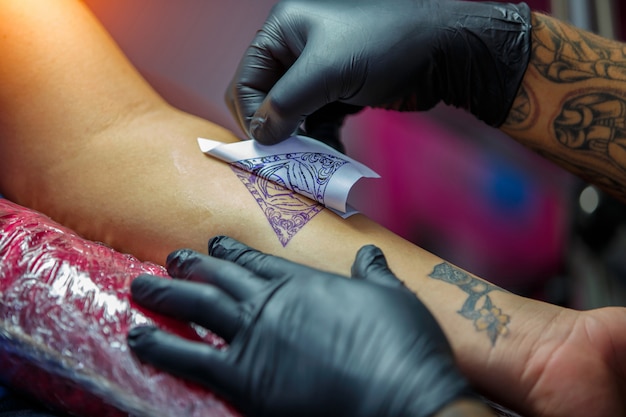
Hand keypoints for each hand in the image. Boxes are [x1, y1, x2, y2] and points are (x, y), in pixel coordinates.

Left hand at [127, 236, 475, 416]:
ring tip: (141, 285)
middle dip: (192, 266)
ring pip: (198, 309)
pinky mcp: (245, 379)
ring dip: (167, 295)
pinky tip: (138, 337)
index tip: (214, 244)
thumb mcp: (392, 296)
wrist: (399, 394)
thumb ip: (373, 273)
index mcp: (304, 283)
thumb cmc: (402, 345)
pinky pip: (191, 360)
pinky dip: (161, 347)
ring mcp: (254, 339)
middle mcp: (272, 304)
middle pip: (220, 278)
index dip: (231, 252)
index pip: (256, 262)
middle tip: (171, 258)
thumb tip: (370, 256)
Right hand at [225, 0, 531, 144]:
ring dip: (299, 138)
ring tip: (312, 159)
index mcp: (285, 28)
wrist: (444, 51)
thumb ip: (285, 103)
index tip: (265, 147)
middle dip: (276, 128)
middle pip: (266, 97)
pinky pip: (316, 119)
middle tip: (287, 157)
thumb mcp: (326, 71)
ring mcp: (319, 69)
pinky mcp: (339, 89)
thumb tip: (260, 135)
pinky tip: (330, 152)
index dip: (250, 114)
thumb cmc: (385, 45)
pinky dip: (320, 137)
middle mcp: (297, 46)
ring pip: (292, 113)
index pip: (246, 77)